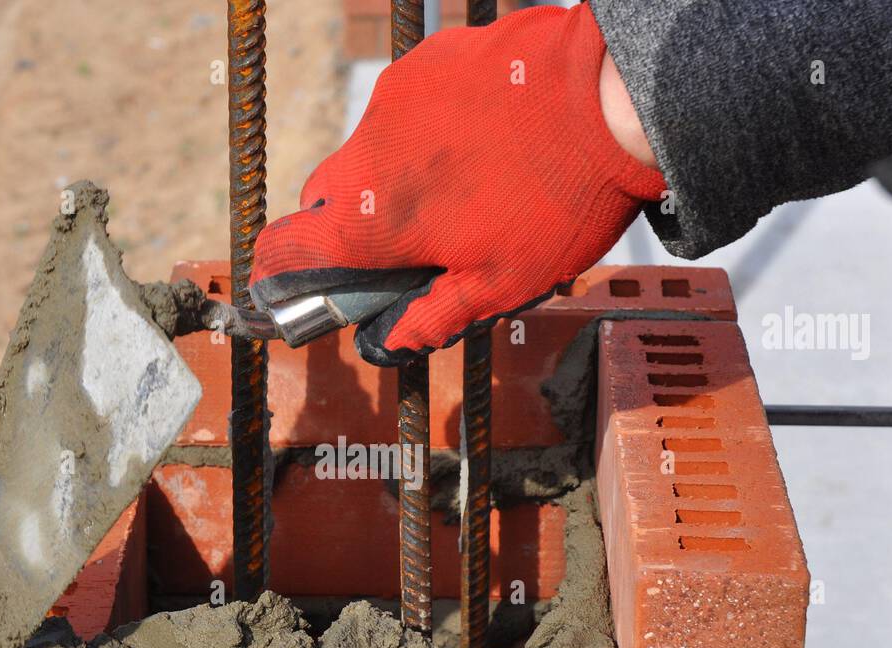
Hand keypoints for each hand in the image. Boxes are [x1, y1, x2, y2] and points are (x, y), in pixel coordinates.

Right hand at [249, 3, 664, 365]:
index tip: (286, 284)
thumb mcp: (501, 285)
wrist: (613, 98)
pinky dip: (431, 128)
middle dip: (350, 225)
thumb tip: (390, 343)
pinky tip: (487, 139)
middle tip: (403, 244)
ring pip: (374, 148)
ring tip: (468, 185)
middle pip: (327, 196)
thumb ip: (434, 317)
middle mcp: (370, 150)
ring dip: (399, 174)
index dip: (278, 273)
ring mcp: (398, 97)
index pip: (286, 248)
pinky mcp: (432, 60)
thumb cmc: (557, 203)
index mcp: (374, 219)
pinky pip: (411, 104)